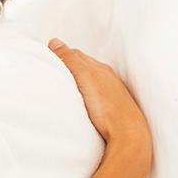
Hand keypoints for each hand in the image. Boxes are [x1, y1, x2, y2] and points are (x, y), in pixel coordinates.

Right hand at [48, 39, 151, 175]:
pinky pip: (97, 99)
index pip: (77, 55)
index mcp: (101, 69)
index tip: (49, 56)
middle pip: (86, 68)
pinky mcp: (112, 112)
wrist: (128, 136)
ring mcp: (112, 96)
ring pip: (92, 84)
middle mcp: (109, 80)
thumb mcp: (84, 76)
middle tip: (54, 69)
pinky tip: (83, 104)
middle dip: (70, 66)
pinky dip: (87, 97)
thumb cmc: (108, 106)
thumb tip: (54, 41)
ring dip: (79, 83)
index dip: (62, 55)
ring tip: (66, 87)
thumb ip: (69, 59)